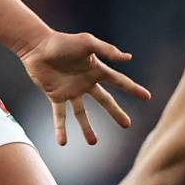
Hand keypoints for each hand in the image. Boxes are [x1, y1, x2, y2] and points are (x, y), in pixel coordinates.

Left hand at [15, 29, 152, 145]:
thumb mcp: (87, 42)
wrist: (37, 46)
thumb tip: (128, 58)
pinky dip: (60, 129)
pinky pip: (60, 115)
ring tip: (93, 142)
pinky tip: (62, 142)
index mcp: (96, 70)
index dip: (133, 89)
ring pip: (82, 114)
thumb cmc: (62, 41)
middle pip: (105, 101)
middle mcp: (86, 83)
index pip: (119, 82)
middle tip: (127, 125)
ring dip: (87, 128)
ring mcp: (71, 91)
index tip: (147, 96)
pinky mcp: (55, 96)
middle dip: (116, 113)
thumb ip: (107, 50)